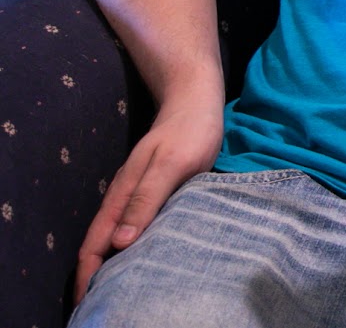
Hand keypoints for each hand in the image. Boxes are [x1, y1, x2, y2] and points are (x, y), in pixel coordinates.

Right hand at [74, 95, 222, 302]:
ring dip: (117, 265)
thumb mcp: (172, 165)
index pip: (94, 245)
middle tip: (109, 305)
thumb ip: (148, 199)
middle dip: (99, 278)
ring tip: (126, 292)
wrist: (196, 102)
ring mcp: (139, 197)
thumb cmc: (189, 133)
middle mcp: (125, 200)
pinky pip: (139, 228)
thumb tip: (121, 243)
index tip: (89, 301)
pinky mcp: (155, 194)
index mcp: (122, 196)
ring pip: (119, 239)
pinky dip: (136, 249)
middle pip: (102, 247)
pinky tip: (149, 261)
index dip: (88, 276)